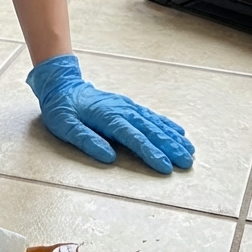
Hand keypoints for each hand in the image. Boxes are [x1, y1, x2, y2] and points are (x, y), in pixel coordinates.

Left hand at [26, 54, 193, 173]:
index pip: (133, 137)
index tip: (165, 166)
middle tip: (187, 162)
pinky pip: (151, 116)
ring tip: (190, 150)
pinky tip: (179, 132)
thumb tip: (108, 157)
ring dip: (173, 137)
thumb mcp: (65, 126)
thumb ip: (86, 140)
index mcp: (107, 117)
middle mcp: (122, 110)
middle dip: (170, 147)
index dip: (150, 152)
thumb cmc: (62, 109)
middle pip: (150, 130)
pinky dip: (167, 124)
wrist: (63, 85)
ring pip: (154, 123)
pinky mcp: (128, 106)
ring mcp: (127, 106)